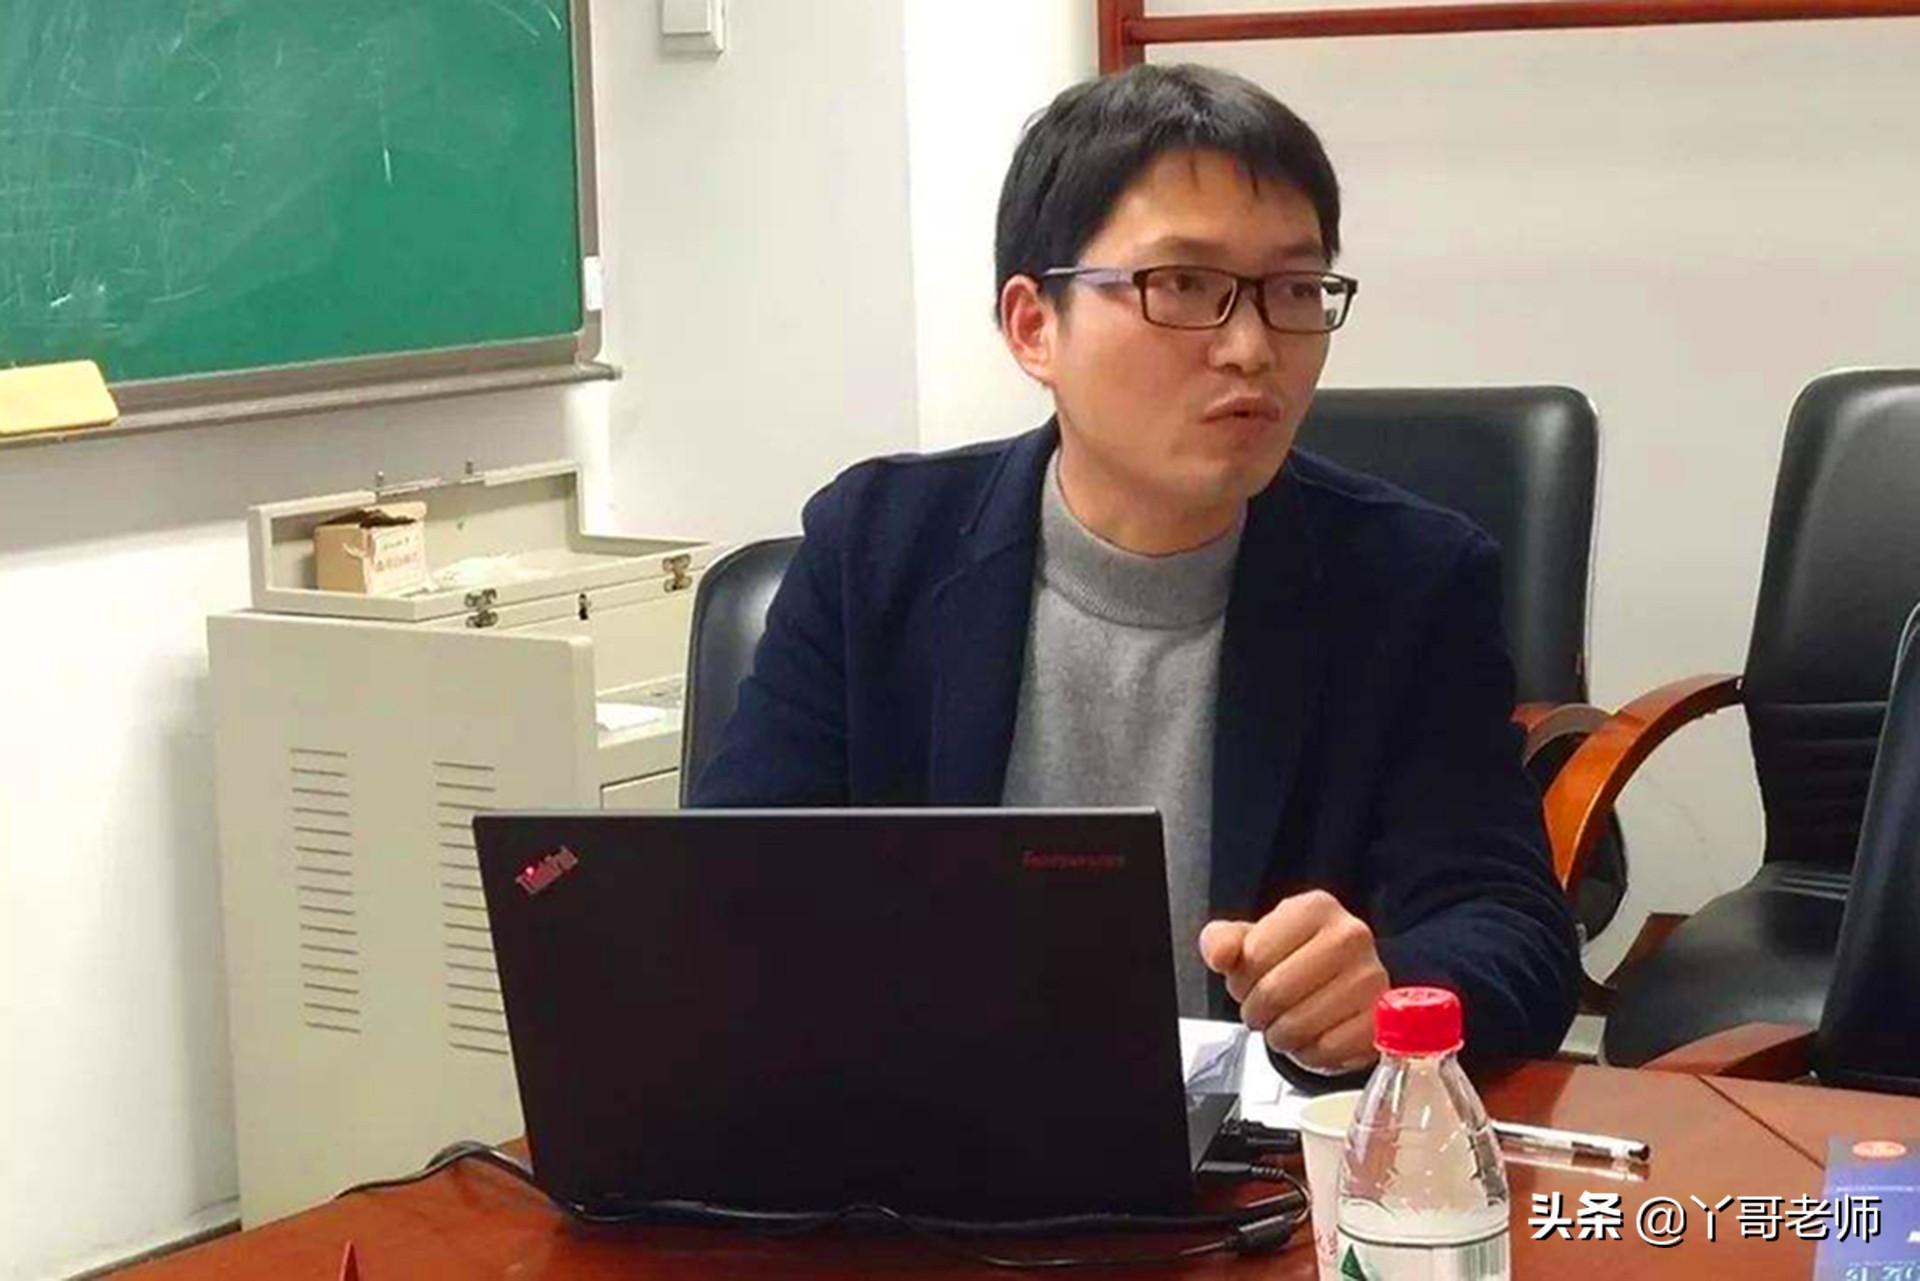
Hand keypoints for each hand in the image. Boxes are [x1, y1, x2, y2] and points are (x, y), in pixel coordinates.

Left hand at [1198, 890, 1388, 1072]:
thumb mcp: (1250, 942)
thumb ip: (1222, 941)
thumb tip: (1219, 954)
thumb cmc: (1291, 961)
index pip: (1254, 954)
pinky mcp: (1382, 1019)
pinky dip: (1310, 1053)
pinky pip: (1328, 1049)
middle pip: (1275, 992)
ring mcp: (1372, 978)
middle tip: (1262, 1010)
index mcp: (1315, 908)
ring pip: (1299, 1025)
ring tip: (1286, 1024)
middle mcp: (1351, 935)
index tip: (1248, 982)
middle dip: (1257, 1011)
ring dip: (1280, 1036)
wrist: (1338, 985)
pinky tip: (1312, 1038)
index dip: (1240, 980)